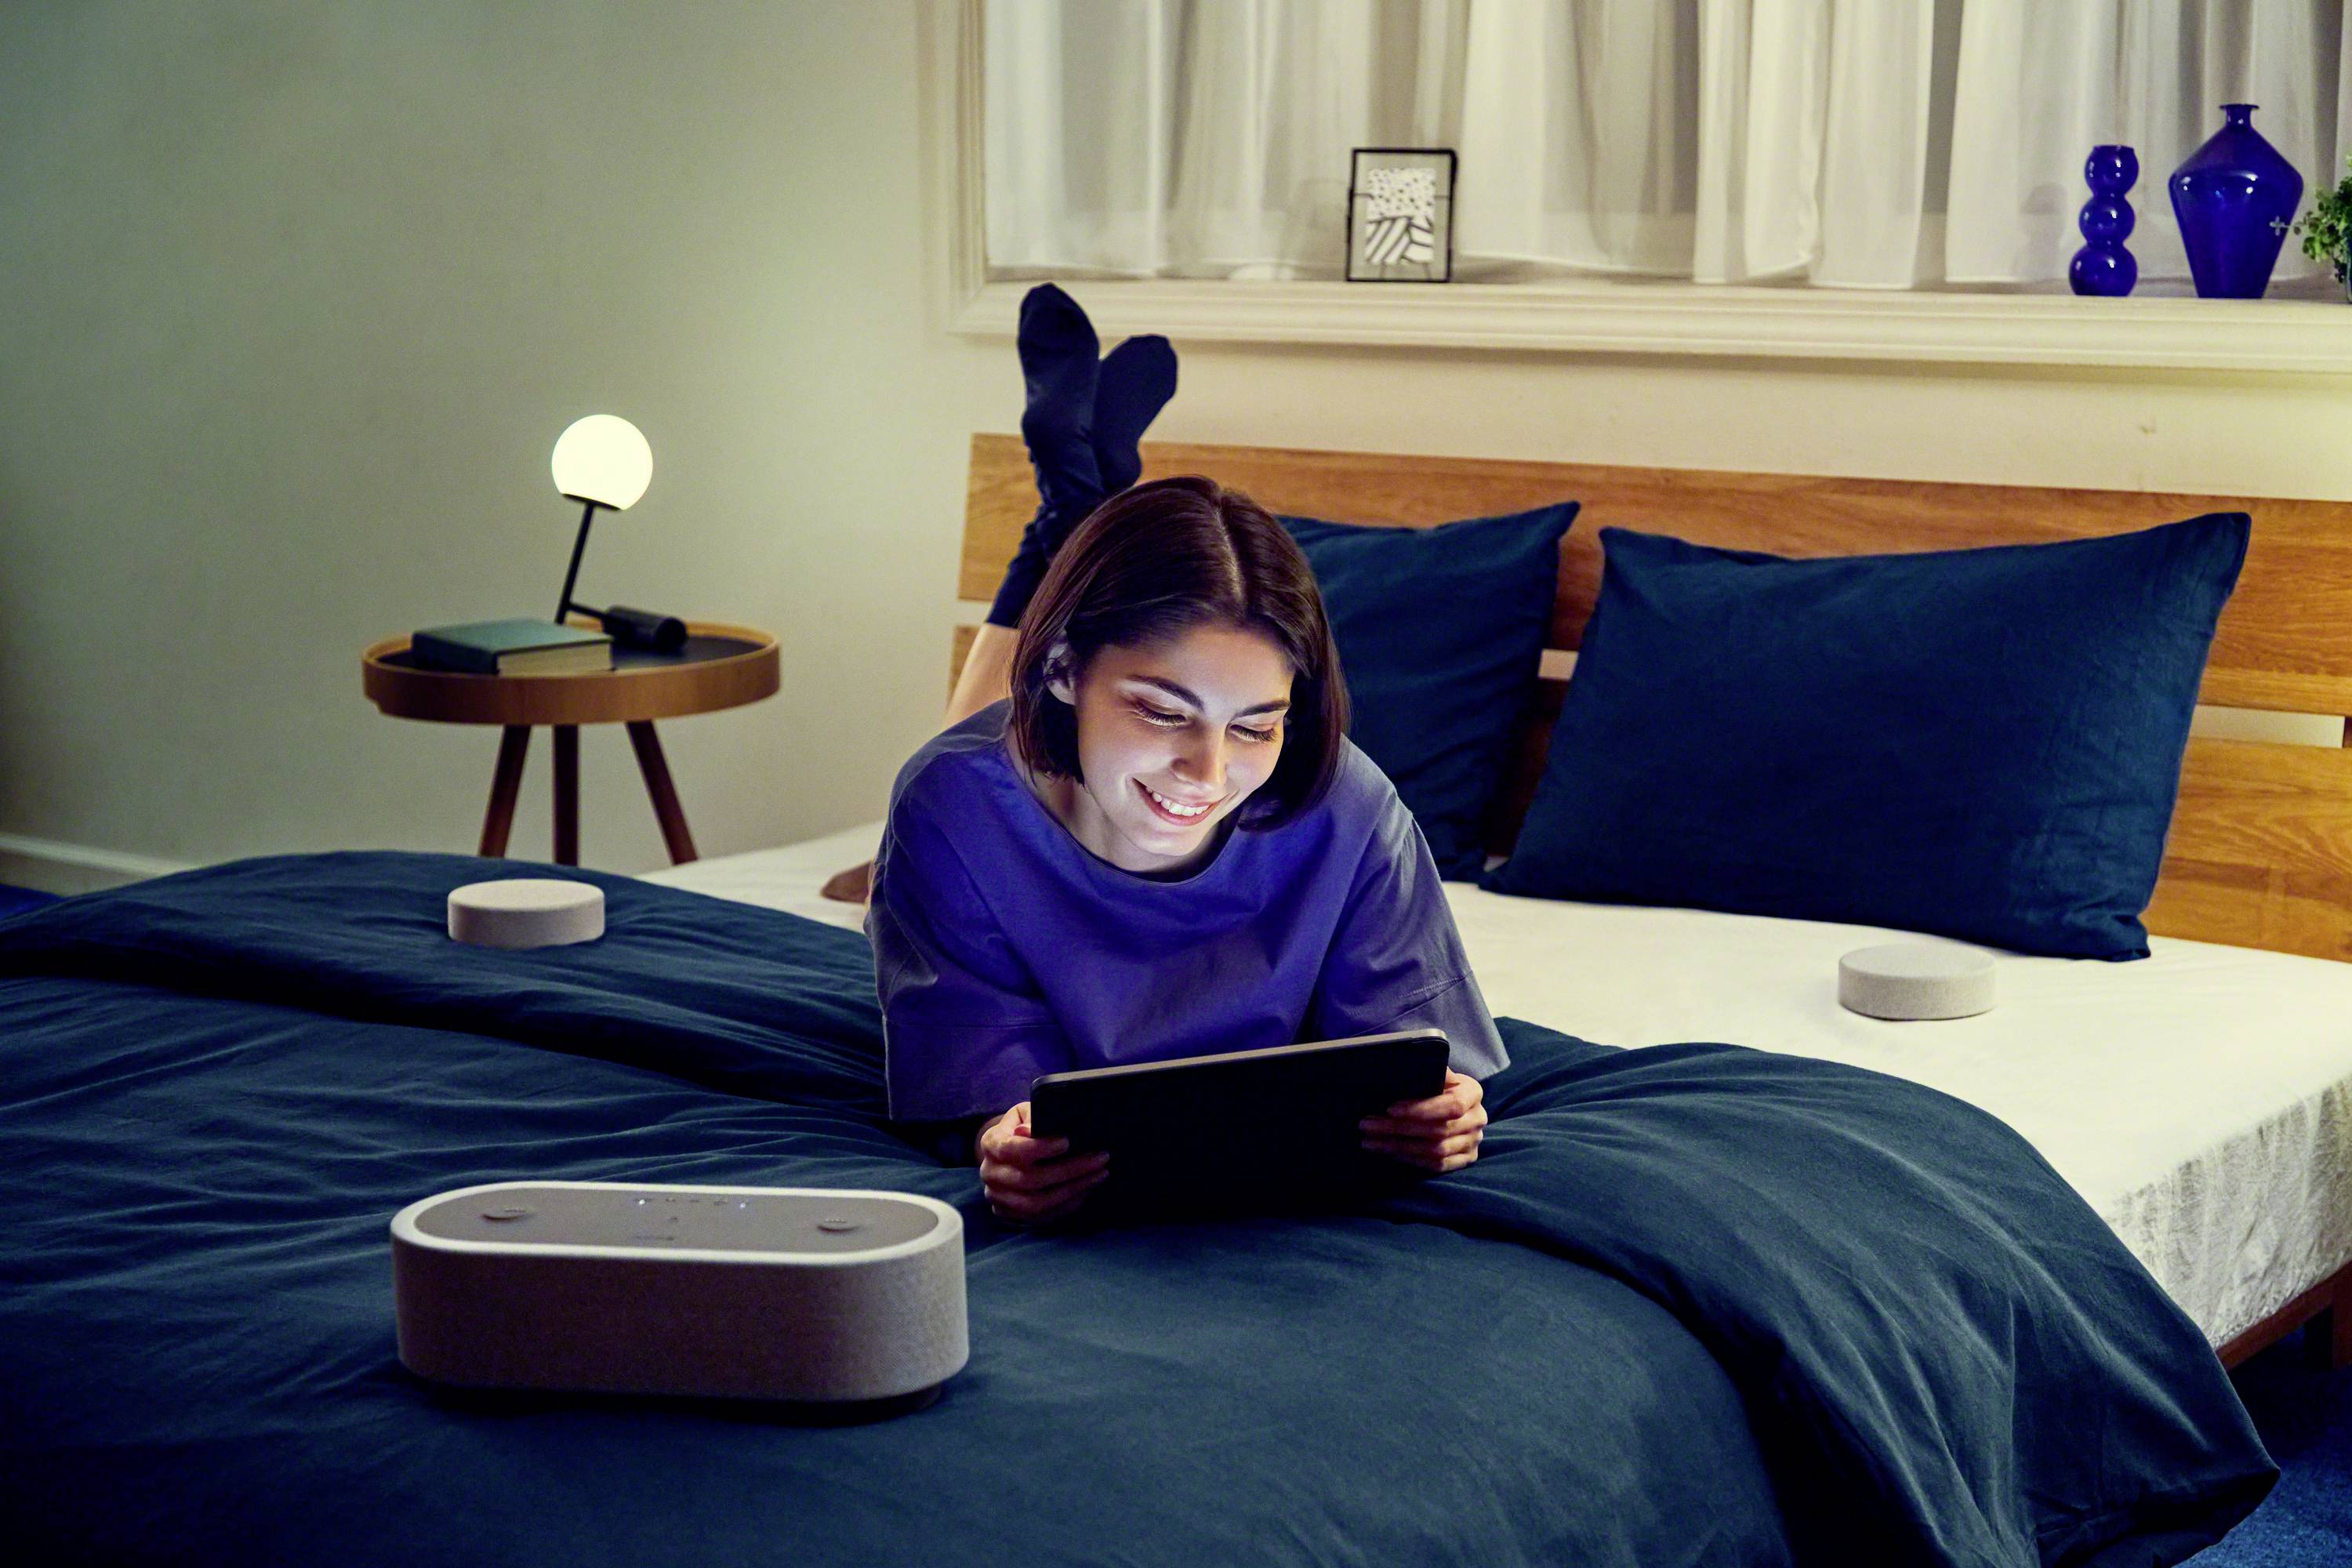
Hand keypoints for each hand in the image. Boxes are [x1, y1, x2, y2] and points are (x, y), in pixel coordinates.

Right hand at [976, 1100, 1109, 1224]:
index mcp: (991, 1144)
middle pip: (1029, 1180)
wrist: (1007, 1152)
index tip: (1066, 1141)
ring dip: (1073, 1190)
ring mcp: (998, 1198)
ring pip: (1036, 1203)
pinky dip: (1067, 1205)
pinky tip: (1086, 1189)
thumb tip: (1031, 1130)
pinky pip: (1041, 1217)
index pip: (1011, 1150)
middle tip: (1100, 1159)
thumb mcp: (1025, 1113)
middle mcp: (990, 1173)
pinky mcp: (1010, 1214)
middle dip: (1070, 1170)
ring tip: (1099, 1175)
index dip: (1039, 1148)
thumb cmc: (1023, 1126)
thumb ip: (1032, 1119)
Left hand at [1360, 1070, 1485, 1173]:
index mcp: (1473, 1093)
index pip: (1452, 1105)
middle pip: (1438, 1130)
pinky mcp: (1466, 1159)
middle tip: (1368, 1124)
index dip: (1421, 1109)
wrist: (1459, 1106)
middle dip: (1398, 1129)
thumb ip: (1431, 1071)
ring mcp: (1473, 1142)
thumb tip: (1414, 1058)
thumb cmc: (1440, 1087)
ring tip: (1370, 1140)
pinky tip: (1389, 1152)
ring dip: (1398, 1146)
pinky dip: (1410, 1159)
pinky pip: (1437, 1165)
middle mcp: (1477, 1119)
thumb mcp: (1438, 1074)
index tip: (1391, 1109)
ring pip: (1435, 1151)